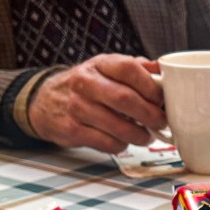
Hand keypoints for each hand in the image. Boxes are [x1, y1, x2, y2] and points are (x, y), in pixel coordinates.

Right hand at [28, 54, 167, 153]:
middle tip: (161, 122)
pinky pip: (108, 143)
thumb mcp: (107, 69)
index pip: (129, 69)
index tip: (161, 99)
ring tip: (146, 136)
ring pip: (119, 126)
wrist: (45, 101)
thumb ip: (136, 69)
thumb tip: (163, 69)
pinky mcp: (73, 130)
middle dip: (151, 115)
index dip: (151, 86)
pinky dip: (122, 145)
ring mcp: (77, 107)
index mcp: (99, 64)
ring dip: (140, 135)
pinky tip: (123, 140)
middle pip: (126, 100)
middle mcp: (85, 82)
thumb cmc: (87, 86)